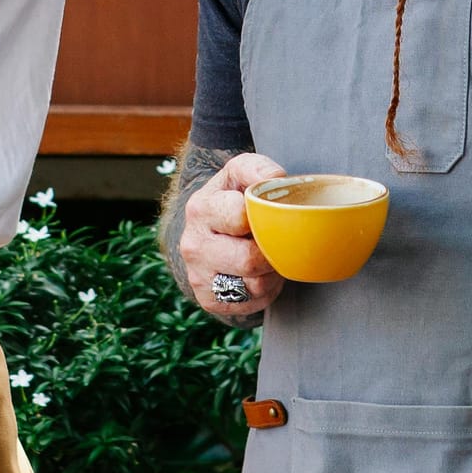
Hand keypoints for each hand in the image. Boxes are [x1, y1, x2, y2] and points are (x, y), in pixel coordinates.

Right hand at [178, 153, 289, 316]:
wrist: (207, 231)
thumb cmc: (231, 198)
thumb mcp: (240, 173)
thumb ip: (258, 169)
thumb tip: (277, 178)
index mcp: (200, 209)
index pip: (241, 217)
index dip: (264, 217)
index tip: (267, 213)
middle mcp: (194, 244)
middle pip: (249, 260)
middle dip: (271, 252)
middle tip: (275, 241)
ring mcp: (198, 276)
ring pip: (254, 285)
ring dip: (271, 273)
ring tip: (269, 257)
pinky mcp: (209, 300)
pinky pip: (251, 303)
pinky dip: (264, 291)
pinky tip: (259, 275)